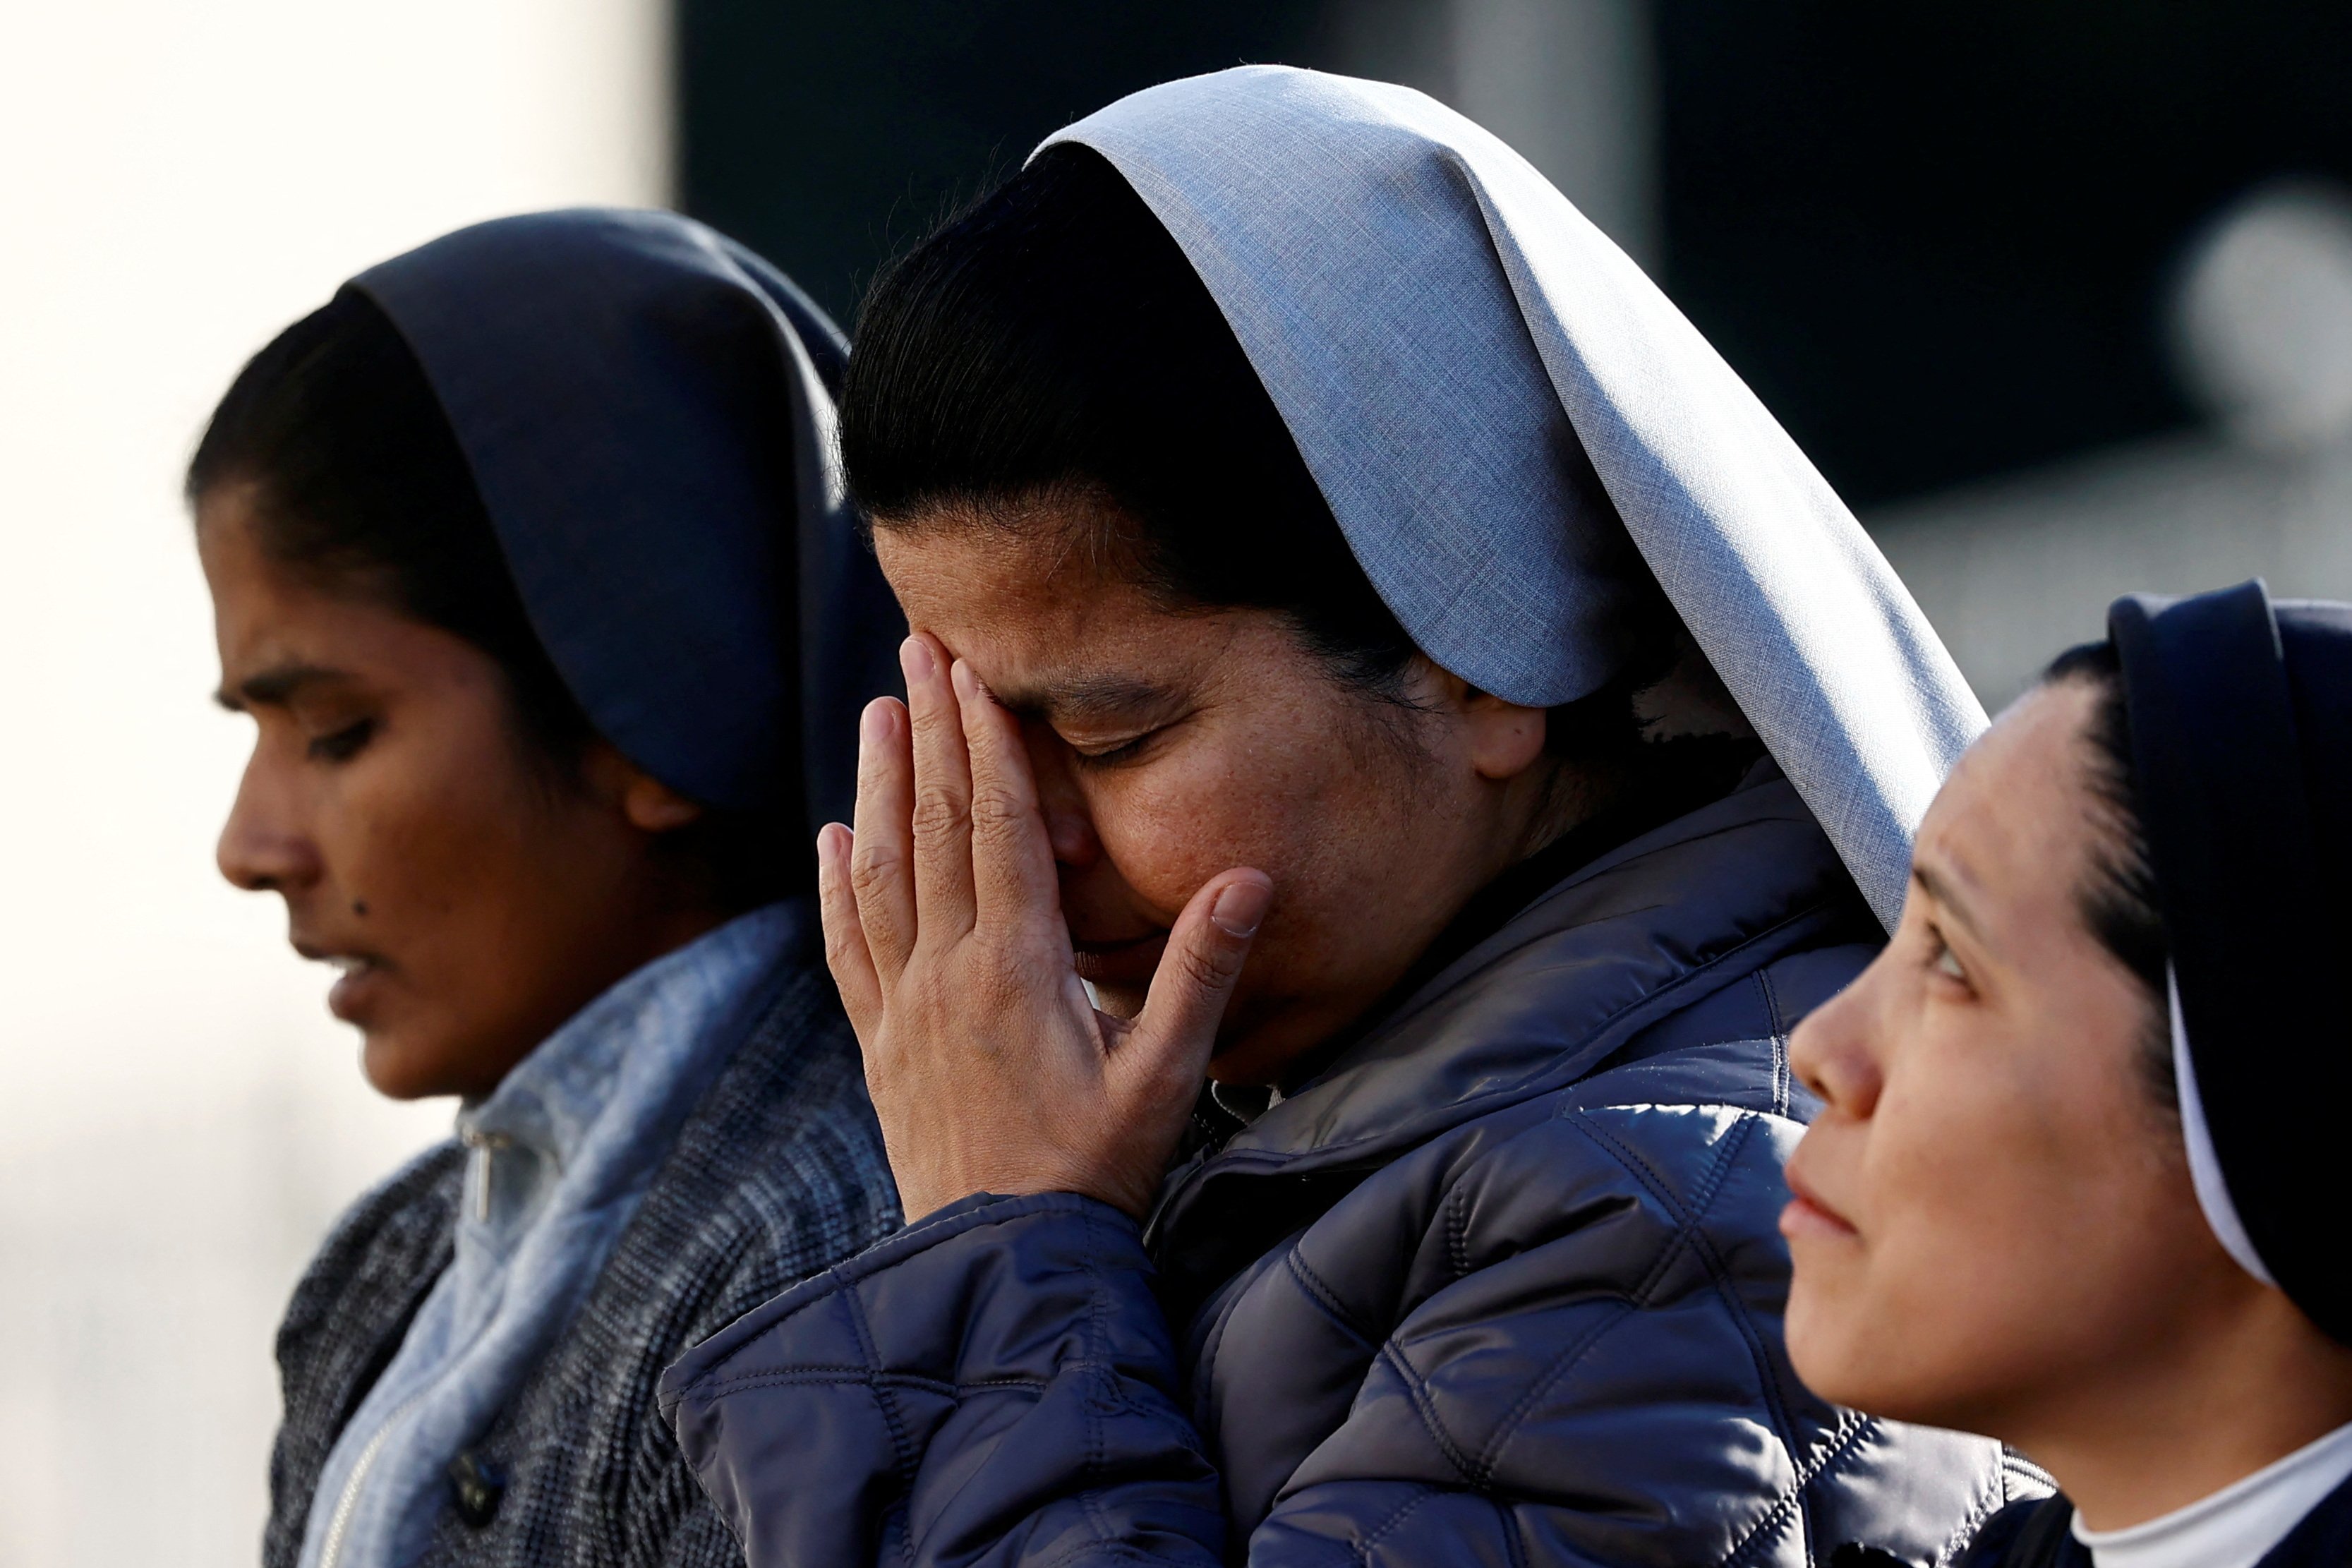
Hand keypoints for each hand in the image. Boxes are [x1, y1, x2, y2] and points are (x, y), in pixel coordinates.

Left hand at [818, 634, 1273, 1221]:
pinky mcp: (880, 1045)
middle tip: (917, 647)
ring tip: (877, 713)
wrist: (1002, 1266)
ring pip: (880, 874)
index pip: (997, 828)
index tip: (973, 670)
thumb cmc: (1096, 1176)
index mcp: (1018, 970)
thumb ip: (1199, 974)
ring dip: (877, 787)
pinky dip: (836, 887)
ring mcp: (903, 1009)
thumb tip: (1248, 878)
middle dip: (930, 732)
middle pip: (934, 828)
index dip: (986, 743)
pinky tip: (832, 840)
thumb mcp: (1166, 1080)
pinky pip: (848, 948)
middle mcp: (948, 975)